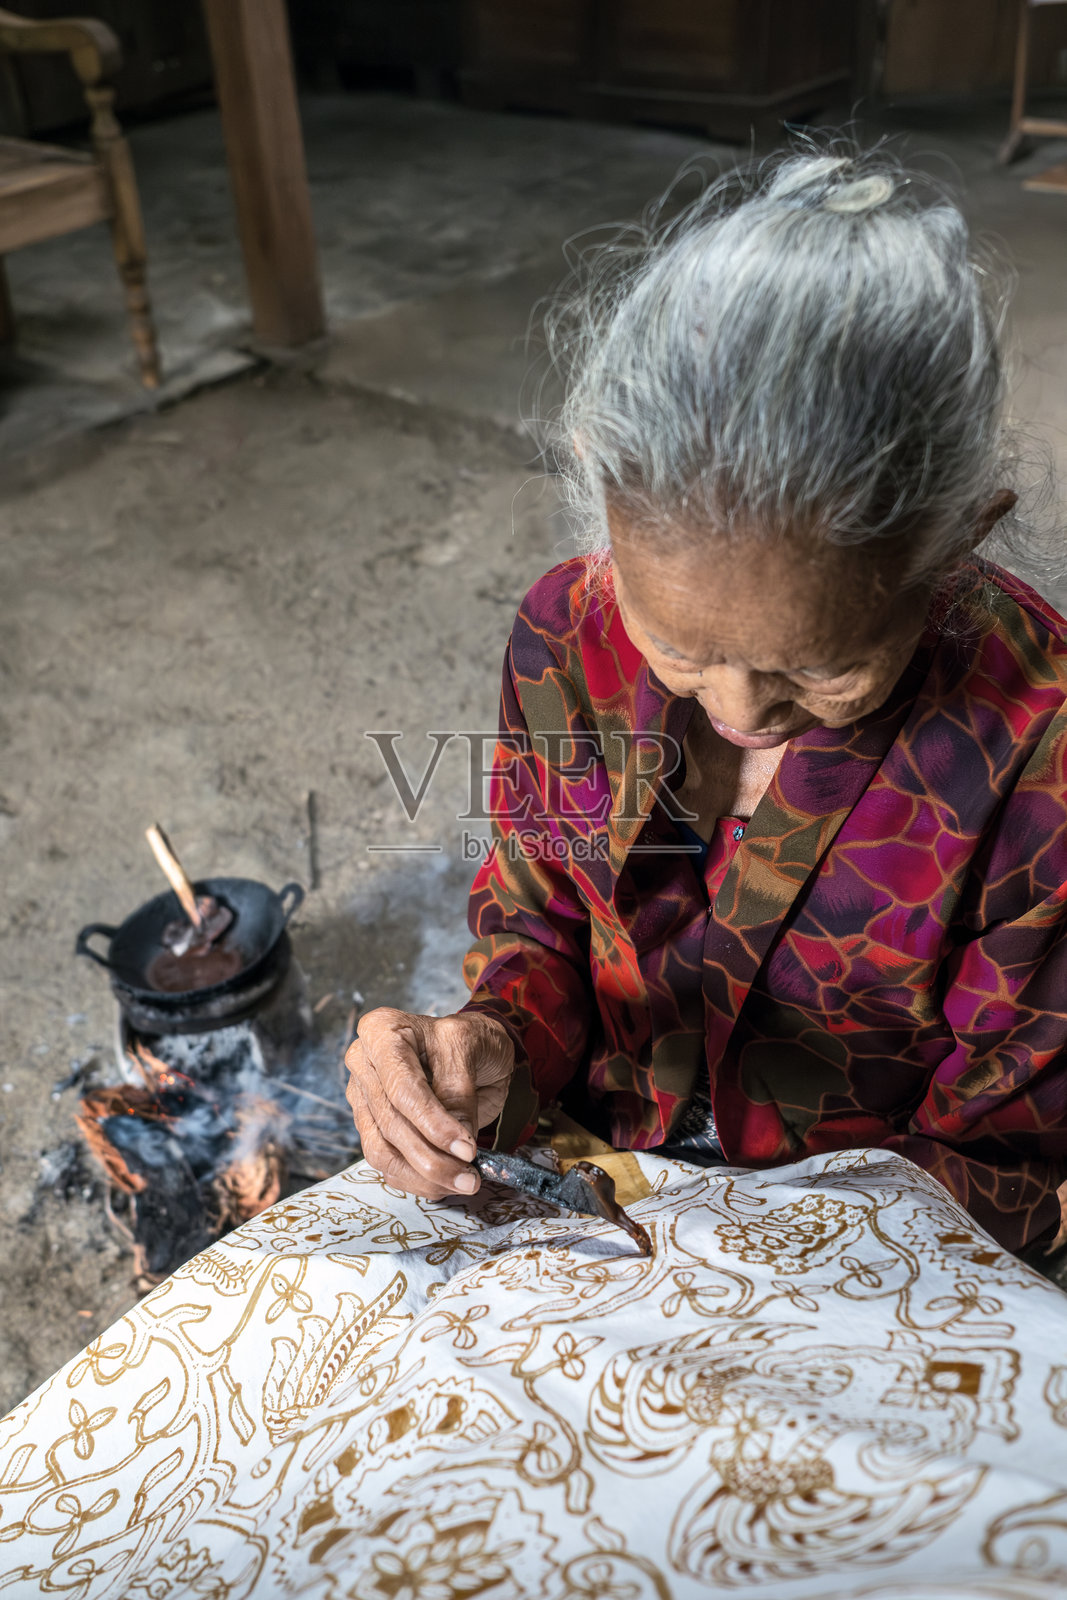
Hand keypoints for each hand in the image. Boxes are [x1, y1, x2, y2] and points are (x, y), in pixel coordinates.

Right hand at [344, 1008, 514, 1198]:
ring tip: (462, 1182)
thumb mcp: (470, 1049)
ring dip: (422, 1176)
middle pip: (390, 1123)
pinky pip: (386, 1162)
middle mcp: (363, 1064)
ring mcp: (363, 1098)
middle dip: (432, 1158)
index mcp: (382, 1031)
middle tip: (470, 1177)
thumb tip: (455, 1146)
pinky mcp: (371, 1127)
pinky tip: (443, 1183)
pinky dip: (415, 1179)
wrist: (474, 1051)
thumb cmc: (470, 1040)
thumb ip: (459, 1093)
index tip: (466, 1150)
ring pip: (382, 1151)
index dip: (433, 1124)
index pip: (402, 1088)